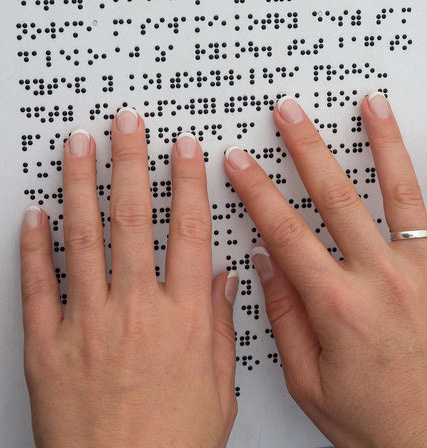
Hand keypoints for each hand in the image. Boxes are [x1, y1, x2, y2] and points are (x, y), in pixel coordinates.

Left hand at [20, 109, 238, 447]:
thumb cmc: (173, 441)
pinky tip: (34, 212)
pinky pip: (39, 284)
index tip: (185, 150)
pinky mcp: (48, 344)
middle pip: (132, 219)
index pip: (188, 231)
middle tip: (126, 124)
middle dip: (130, 163)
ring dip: (81, 184)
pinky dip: (34, 244)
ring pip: (82, 238)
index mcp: (182, 319)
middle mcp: (135, 310)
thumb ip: (219, 323)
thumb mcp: (219, 386)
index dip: (187, 183)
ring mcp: (87, 324)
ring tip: (78, 145)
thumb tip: (224, 276)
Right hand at [224, 93, 426, 446]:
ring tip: (366, 106)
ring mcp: (418, 272)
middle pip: (333, 198)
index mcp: (336, 306)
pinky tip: (409, 153)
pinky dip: (416, 178)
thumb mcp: (308, 380)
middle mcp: (378, 280)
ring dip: (376, 143)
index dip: (256, 192)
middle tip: (287, 115)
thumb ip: (285, 317)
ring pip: (393, 193)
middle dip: (304, 150)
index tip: (239, 164)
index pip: (284, 232)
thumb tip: (266, 264)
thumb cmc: (372, 419)